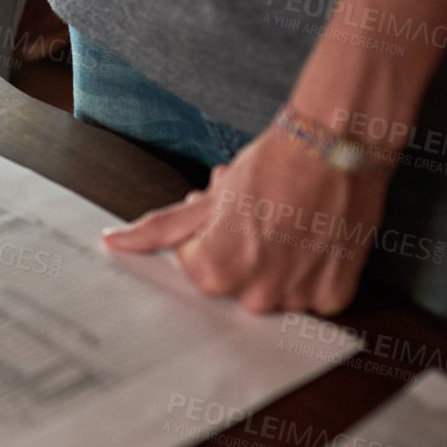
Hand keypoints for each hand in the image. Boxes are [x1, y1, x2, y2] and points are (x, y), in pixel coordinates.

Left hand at [102, 129, 394, 315]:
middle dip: (241, 253)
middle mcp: (255, 297)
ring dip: (276, 266)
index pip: (195, 268)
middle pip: (234, 283)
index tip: (227, 216)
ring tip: (289, 224)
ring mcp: (296, 300)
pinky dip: (312, 273)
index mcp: (215, 273)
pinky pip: (311, 297)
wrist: (334, 146)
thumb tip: (111, 242)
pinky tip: (313, 240)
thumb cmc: (268, 166)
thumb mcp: (207, 199)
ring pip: (274, 292)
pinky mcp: (333, 297)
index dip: (209, 237)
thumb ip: (159, 229)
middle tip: (260, 217)